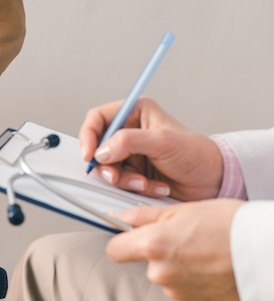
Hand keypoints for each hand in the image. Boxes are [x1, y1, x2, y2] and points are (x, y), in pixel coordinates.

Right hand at [79, 97, 222, 200]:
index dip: (89, 135)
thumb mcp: (162, 142)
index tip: (90, 155)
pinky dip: (133, 187)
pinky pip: (118, 182)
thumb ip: (129, 142)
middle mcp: (129, 131)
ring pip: (106, 167)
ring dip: (123, 179)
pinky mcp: (132, 172)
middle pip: (97, 146)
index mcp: (135, 113)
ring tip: (143, 182)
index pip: (98, 118)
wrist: (212, 181)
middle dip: (107, 165)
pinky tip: (153, 186)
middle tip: (116, 175)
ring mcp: (130, 153)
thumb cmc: (196, 154)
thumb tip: (102, 150)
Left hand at [106, 199, 243, 300]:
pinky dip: (190, 280)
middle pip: (144, 262)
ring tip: (202, 251)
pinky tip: (208, 266)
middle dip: (157, 251)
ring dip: (176, 266)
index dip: (122, 241)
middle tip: (184, 237)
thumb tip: (118, 216)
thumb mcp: (181, 209)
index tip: (131, 236)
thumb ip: (143, 216)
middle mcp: (159, 272)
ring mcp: (175, 291)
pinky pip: (180, 289)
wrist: (265, 251)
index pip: (115, 250)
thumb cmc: (229, 224)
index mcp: (153, 245)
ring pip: (163, 275)